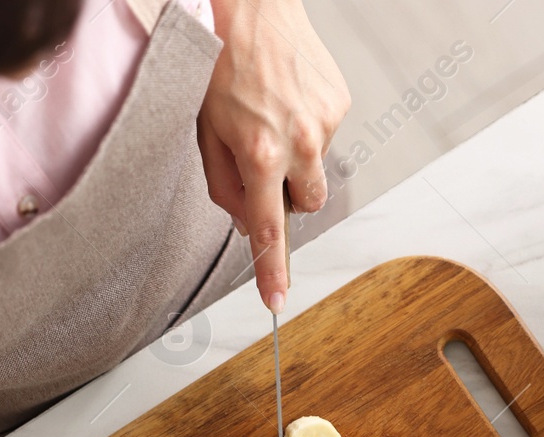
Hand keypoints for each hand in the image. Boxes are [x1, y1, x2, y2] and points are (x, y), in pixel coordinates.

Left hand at [197, 0, 349, 311]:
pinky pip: (327, 135)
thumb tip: (245, 220)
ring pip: (316, 168)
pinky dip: (307, 126)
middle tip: (264, 162)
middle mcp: (299, 142)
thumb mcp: (204, 129)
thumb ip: (223, 184)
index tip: (277, 301)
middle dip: (288, 195)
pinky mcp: (339, 102)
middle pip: (306, 204)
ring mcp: (325, 123)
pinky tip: (287, 97)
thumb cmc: (218, 60)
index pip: (268, 229)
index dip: (271, 270)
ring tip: (272, 114)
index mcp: (259, 154)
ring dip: (297, 156)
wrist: (250, 5)